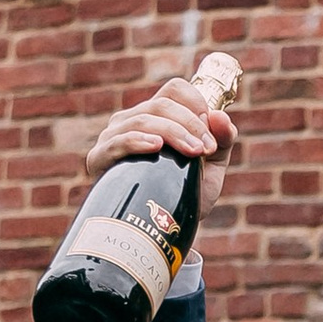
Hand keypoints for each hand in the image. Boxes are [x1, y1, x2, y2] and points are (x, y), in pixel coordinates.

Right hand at [82, 76, 238, 212]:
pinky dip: (138, 140)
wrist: (162, 231)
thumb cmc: (186, 194)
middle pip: (162, 104)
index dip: (196, 104)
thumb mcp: (211, 168)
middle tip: (207, 150)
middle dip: (191, 124)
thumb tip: (220, 116)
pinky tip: (155, 146)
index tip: (211, 132)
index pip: (175, 90)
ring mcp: (114, 136)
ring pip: (144, 120)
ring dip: (174, 133)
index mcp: (158, 116)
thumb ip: (222, 141)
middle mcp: (133, 120)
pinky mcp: (101, 158)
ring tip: (195, 153)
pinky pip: (118, 141)